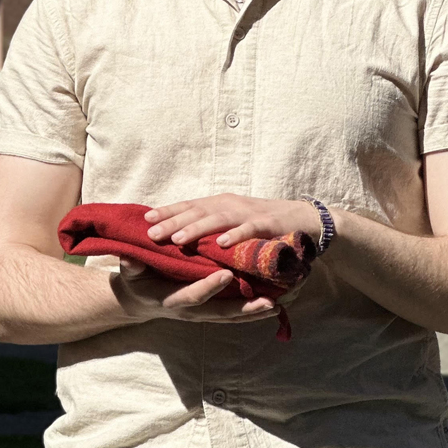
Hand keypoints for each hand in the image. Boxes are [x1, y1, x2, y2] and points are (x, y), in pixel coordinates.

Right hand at [112, 258, 278, 325]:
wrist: (138, 300)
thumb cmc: (136, 280)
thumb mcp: (130, 271)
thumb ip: (132, 265)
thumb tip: (130, 257)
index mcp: (171, 299)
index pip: (192, 295)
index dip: (208, 287)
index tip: (226, 275)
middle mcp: (189, 311)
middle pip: (220, 313)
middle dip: (244, 308)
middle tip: (268, 302)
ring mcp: (201, 314)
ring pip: (230, 317)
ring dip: (253, 313)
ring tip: (277, 305)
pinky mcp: (209, 312)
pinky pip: (232, 315)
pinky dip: (251, 312)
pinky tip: (273, 307)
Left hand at [143, 194, 323, 249]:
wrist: (303, 218)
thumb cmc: (262, 222)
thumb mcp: (232, 219)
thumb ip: (210, 223)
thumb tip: (179, 230)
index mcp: (220, 203)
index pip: (189, 206)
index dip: (167, 211)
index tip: (144, 220)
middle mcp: (231, 205)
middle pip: (197, 211)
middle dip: (173, 221)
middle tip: (151, 233)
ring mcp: (249, 213)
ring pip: (218, 219)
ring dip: (197, 228)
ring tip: (177, 239)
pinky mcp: (268, 225)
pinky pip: (249, 230)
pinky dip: (235, 236)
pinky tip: (221, 244)